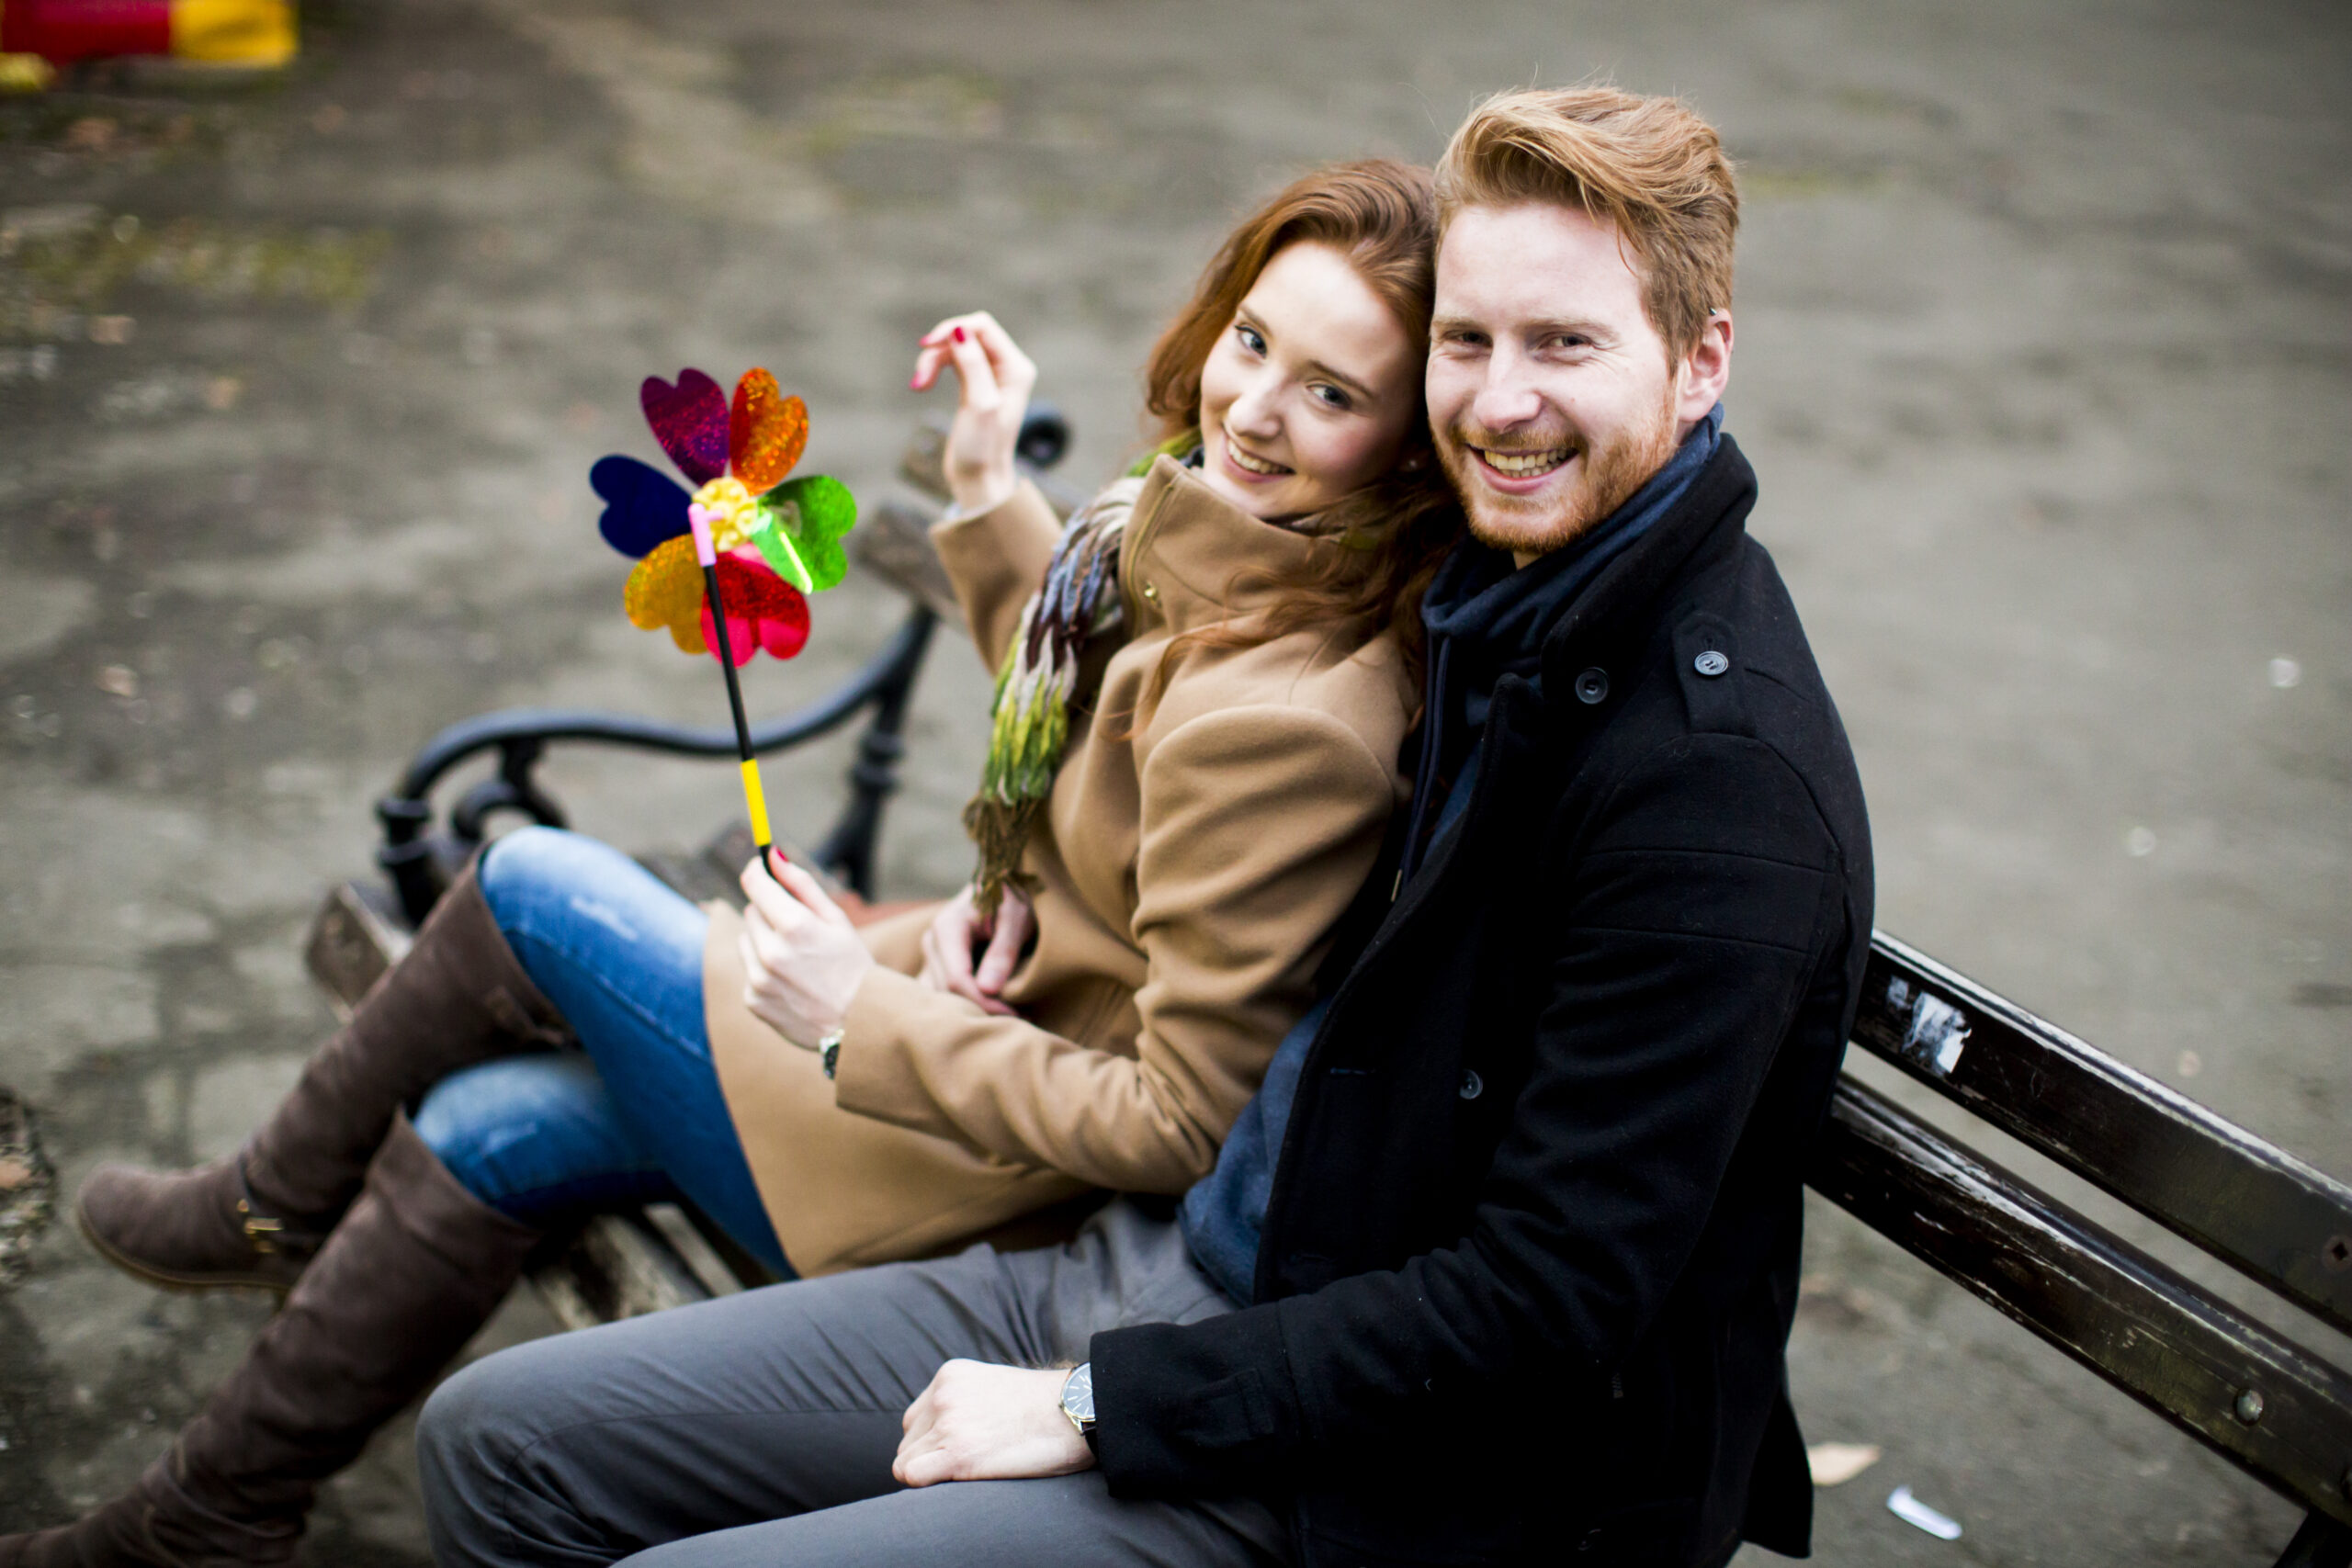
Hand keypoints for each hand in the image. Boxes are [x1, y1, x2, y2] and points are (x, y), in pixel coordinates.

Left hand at [736, 851, 874, 1047]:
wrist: (859, 1025)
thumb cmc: (852, 966)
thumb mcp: (837, 920)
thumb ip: (802, 884)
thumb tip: (772, 855)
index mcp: (795, 926)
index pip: (755, 884)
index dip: (756, 871)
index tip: (758, 868)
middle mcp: (771, 952)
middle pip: (751, 911)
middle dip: (769, 913)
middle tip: (797, 930)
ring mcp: (759, 978)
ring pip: (745, 940)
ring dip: (763, 942)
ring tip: (795, 960)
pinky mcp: (753, 1000)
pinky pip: (749, 970)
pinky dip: (763, 971)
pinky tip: (791, 982)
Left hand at [894, 1360, 1092, 1486]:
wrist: (1076, 1410)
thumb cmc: (1046, 1406)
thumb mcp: (994, 1386)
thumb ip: (964, 1401)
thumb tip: (945, 1432)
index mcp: (950, 1377)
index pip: (915, 1418)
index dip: (931, 1440)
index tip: (958, 1450)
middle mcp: (943, 1396)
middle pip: (908, 1440)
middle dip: (928, 1457)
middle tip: (964, 1464)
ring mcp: (948, 1424)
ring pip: (906, 1461)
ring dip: (929, 1472)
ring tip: (966, 1472)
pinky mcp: (957, 1454)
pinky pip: (912, 1476)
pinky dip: (927, 1485)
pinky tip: (957, 1481)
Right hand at [909, 311, 1036, 514]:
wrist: (977, 479)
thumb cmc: (982, 449)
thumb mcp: (980, 404)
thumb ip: (973, 365)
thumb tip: (959, 330)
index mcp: (1016, 368)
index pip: (982, 326)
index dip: (953, 329)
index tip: (926, 346)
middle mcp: (1007, 367)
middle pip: (966, 334)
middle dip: (939, 349)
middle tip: (920, 377)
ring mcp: (990, 375)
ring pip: (955, 347)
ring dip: (932, 360)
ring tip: (918, 385)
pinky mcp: (973, 384)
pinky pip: (951, 361)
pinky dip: (934, 367)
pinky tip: (920, 384)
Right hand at [917, 884, 1033, 1016]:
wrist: (1005, 880)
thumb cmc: (1015, 896)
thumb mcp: (1017, 917)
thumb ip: (1003, 950)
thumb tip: (988, 989)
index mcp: (948, 928)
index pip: (956, 980)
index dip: (984, 1003)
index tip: (1015, 1013)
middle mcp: (932, 942)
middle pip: (946, 992)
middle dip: (980, 1009)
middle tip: (1018, 1016)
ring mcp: (931, 954)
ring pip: (941, 996)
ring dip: (972, 1008)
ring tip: (1007, 1012)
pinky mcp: (936, 963)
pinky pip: (943, 992)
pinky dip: (965, 1003)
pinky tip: (993, 1006)